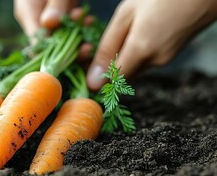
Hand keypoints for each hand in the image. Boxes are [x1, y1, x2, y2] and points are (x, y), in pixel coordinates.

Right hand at [14, 0, 93, 60]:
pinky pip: (67, 26)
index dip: (54, 54)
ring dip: (76, 35)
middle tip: (87, 46)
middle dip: (70, 48)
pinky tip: (88, 20)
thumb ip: (54, 3)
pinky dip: (78, 26)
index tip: (74, 54)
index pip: (36, 44)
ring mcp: (45, 16)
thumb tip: (49, 24)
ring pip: (60, 36)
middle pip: (49, 44)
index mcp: (26, 13)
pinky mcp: (57, 12)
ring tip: (88, 24)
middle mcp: (33, 19)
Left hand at [87, 0, 216, 90]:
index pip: (110, 81)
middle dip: (106, 64)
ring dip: (120, 57)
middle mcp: (154, 62)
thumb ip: (108, 47)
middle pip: (119, 76)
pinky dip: (134, 52)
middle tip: (97, 44)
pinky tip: (135, 32)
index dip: (96, 77)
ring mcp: (164, 60)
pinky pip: (143, 61)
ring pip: (131, 68)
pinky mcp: (170, 56)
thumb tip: (93, 81)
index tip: (86, 64)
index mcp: (141, 50)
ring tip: (120, 32)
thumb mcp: (127, 13)